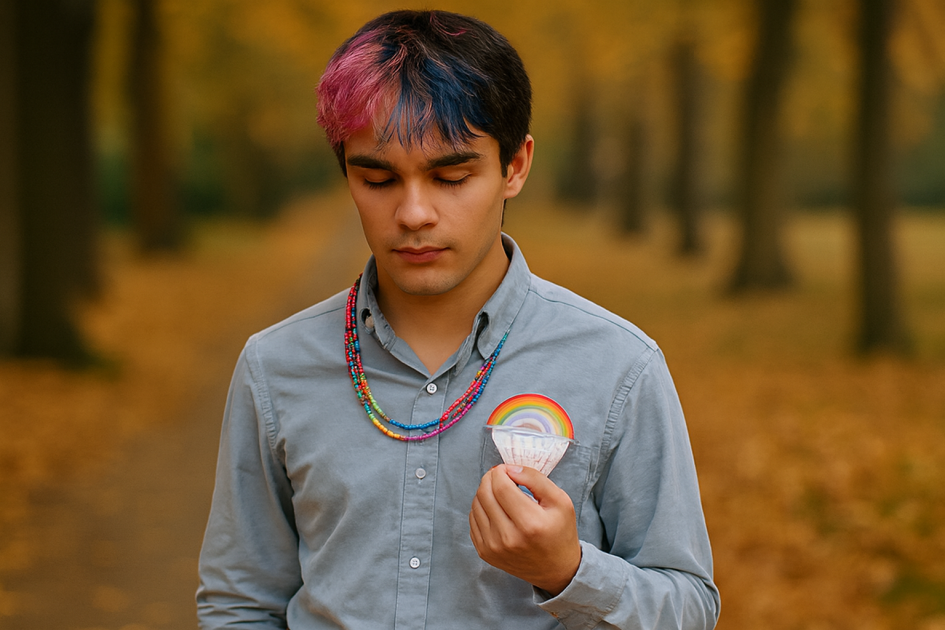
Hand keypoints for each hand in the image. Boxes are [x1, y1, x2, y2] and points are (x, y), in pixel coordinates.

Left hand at [469, 464, 581, 594]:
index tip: (507, 469)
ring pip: (475, 505)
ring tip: (500, 493)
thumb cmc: (560, 533)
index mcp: (530, 524)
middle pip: (485, 494)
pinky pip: (472, 520)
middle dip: (490, 478)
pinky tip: (495, 508)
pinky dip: (481, 508)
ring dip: (485, 492)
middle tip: (501, 476)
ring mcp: (493, 547)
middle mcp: (508, 538)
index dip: (500, 472)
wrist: (556, 570)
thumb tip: (510, 469)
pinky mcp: (485, 553)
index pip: (501, 487)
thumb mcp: (560, 501)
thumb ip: (536, 479)